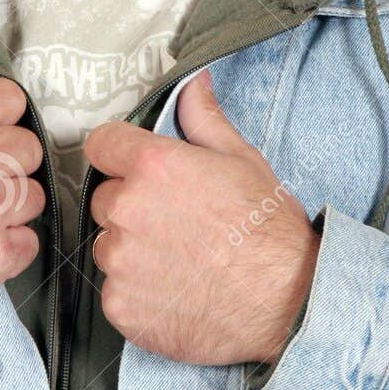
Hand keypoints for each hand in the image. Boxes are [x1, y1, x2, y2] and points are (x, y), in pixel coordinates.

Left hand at [83, 68, 320, 368]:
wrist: (287, 305)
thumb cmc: (270, 234)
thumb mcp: (242, 161)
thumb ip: (204, 119)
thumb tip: (192, 84)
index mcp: (153, 167)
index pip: (101, 144)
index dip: (120, 154)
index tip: (137, 168)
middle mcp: (128, 211)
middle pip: (106, 198)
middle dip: (133, 206)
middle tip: (177, 222)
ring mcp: (120, 262)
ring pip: (109, 245)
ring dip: (133, 250)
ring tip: (181, 260)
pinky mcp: (120, 305)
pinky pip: (115, 289)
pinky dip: (138, 291)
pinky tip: (177, 290)